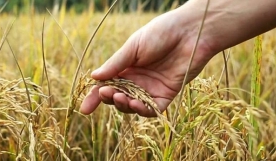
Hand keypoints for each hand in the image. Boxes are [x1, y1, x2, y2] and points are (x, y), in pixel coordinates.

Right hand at [80, 10, 215, 116]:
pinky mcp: (166, 95)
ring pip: (132, 106)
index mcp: (125, 67)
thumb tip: (93, 77)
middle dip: (109, 98)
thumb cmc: (161, 33)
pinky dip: (142, 111)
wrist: (190, 32)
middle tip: (107, 93)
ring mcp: (150, 89)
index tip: (84, 109)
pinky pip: (152, 110)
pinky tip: (136, 105)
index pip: (106, 85)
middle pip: (117, 97)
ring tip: (121, 98)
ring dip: (124, 105)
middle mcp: (136, 80)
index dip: (95, 97)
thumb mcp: (133, 47)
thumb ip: (115, 64)